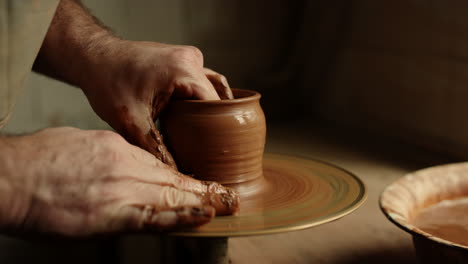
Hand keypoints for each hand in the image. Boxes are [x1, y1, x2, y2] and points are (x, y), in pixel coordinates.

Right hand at [0, 127, 238, 236]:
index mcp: (118, 149)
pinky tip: (201, 216)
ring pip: (170, 196)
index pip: (161, 164)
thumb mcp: (82, 143)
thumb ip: (109, 154)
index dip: (185, 176)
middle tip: (229, 194)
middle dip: (204, 188)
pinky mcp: (110, 216)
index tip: (202, 182)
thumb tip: (125, 163)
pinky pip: (153, 217)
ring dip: (202, 202)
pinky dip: (180, 217)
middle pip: (173, 179)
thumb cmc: (40, 159)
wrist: (12, 176)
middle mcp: (126, 167)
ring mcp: (121, 191)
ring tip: (227, 205)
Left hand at [79, 40, 232, 166]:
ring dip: (210, 110)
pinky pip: (201, 81)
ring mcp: (188, 57)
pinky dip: (200, 99)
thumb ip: (154, 149)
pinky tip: (194, 117)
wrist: (94, 57)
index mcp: (184, 71)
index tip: (215, 152)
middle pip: (217, 97)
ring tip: (205, 134)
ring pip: (213, 88)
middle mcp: (191, 60)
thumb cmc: (108, 83)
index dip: (218, 131)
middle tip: (211, 148)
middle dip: (215, 122)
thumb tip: (175, 173)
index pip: (216, 106)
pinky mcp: (182, 59)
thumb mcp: (131, 122)